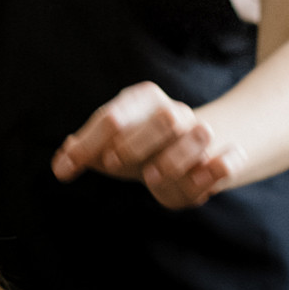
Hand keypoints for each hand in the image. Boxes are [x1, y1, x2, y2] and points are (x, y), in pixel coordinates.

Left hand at [51, 82, 245, 209]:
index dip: (89, 143)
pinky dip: (217, 169)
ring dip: (173, 158)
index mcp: (141, 102)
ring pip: (196, 134)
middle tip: (112, 163)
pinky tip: (199, 187)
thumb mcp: (112, 147)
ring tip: (151, 178)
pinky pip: (227, 161)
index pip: (113, 117)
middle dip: (136, 142)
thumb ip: (87, 153)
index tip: (65, 169)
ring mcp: (200, 133)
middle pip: (162, 118)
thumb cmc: (141, 149)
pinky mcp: (223, 157)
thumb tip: (61, 162)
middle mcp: (173, 113)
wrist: (192, 149)